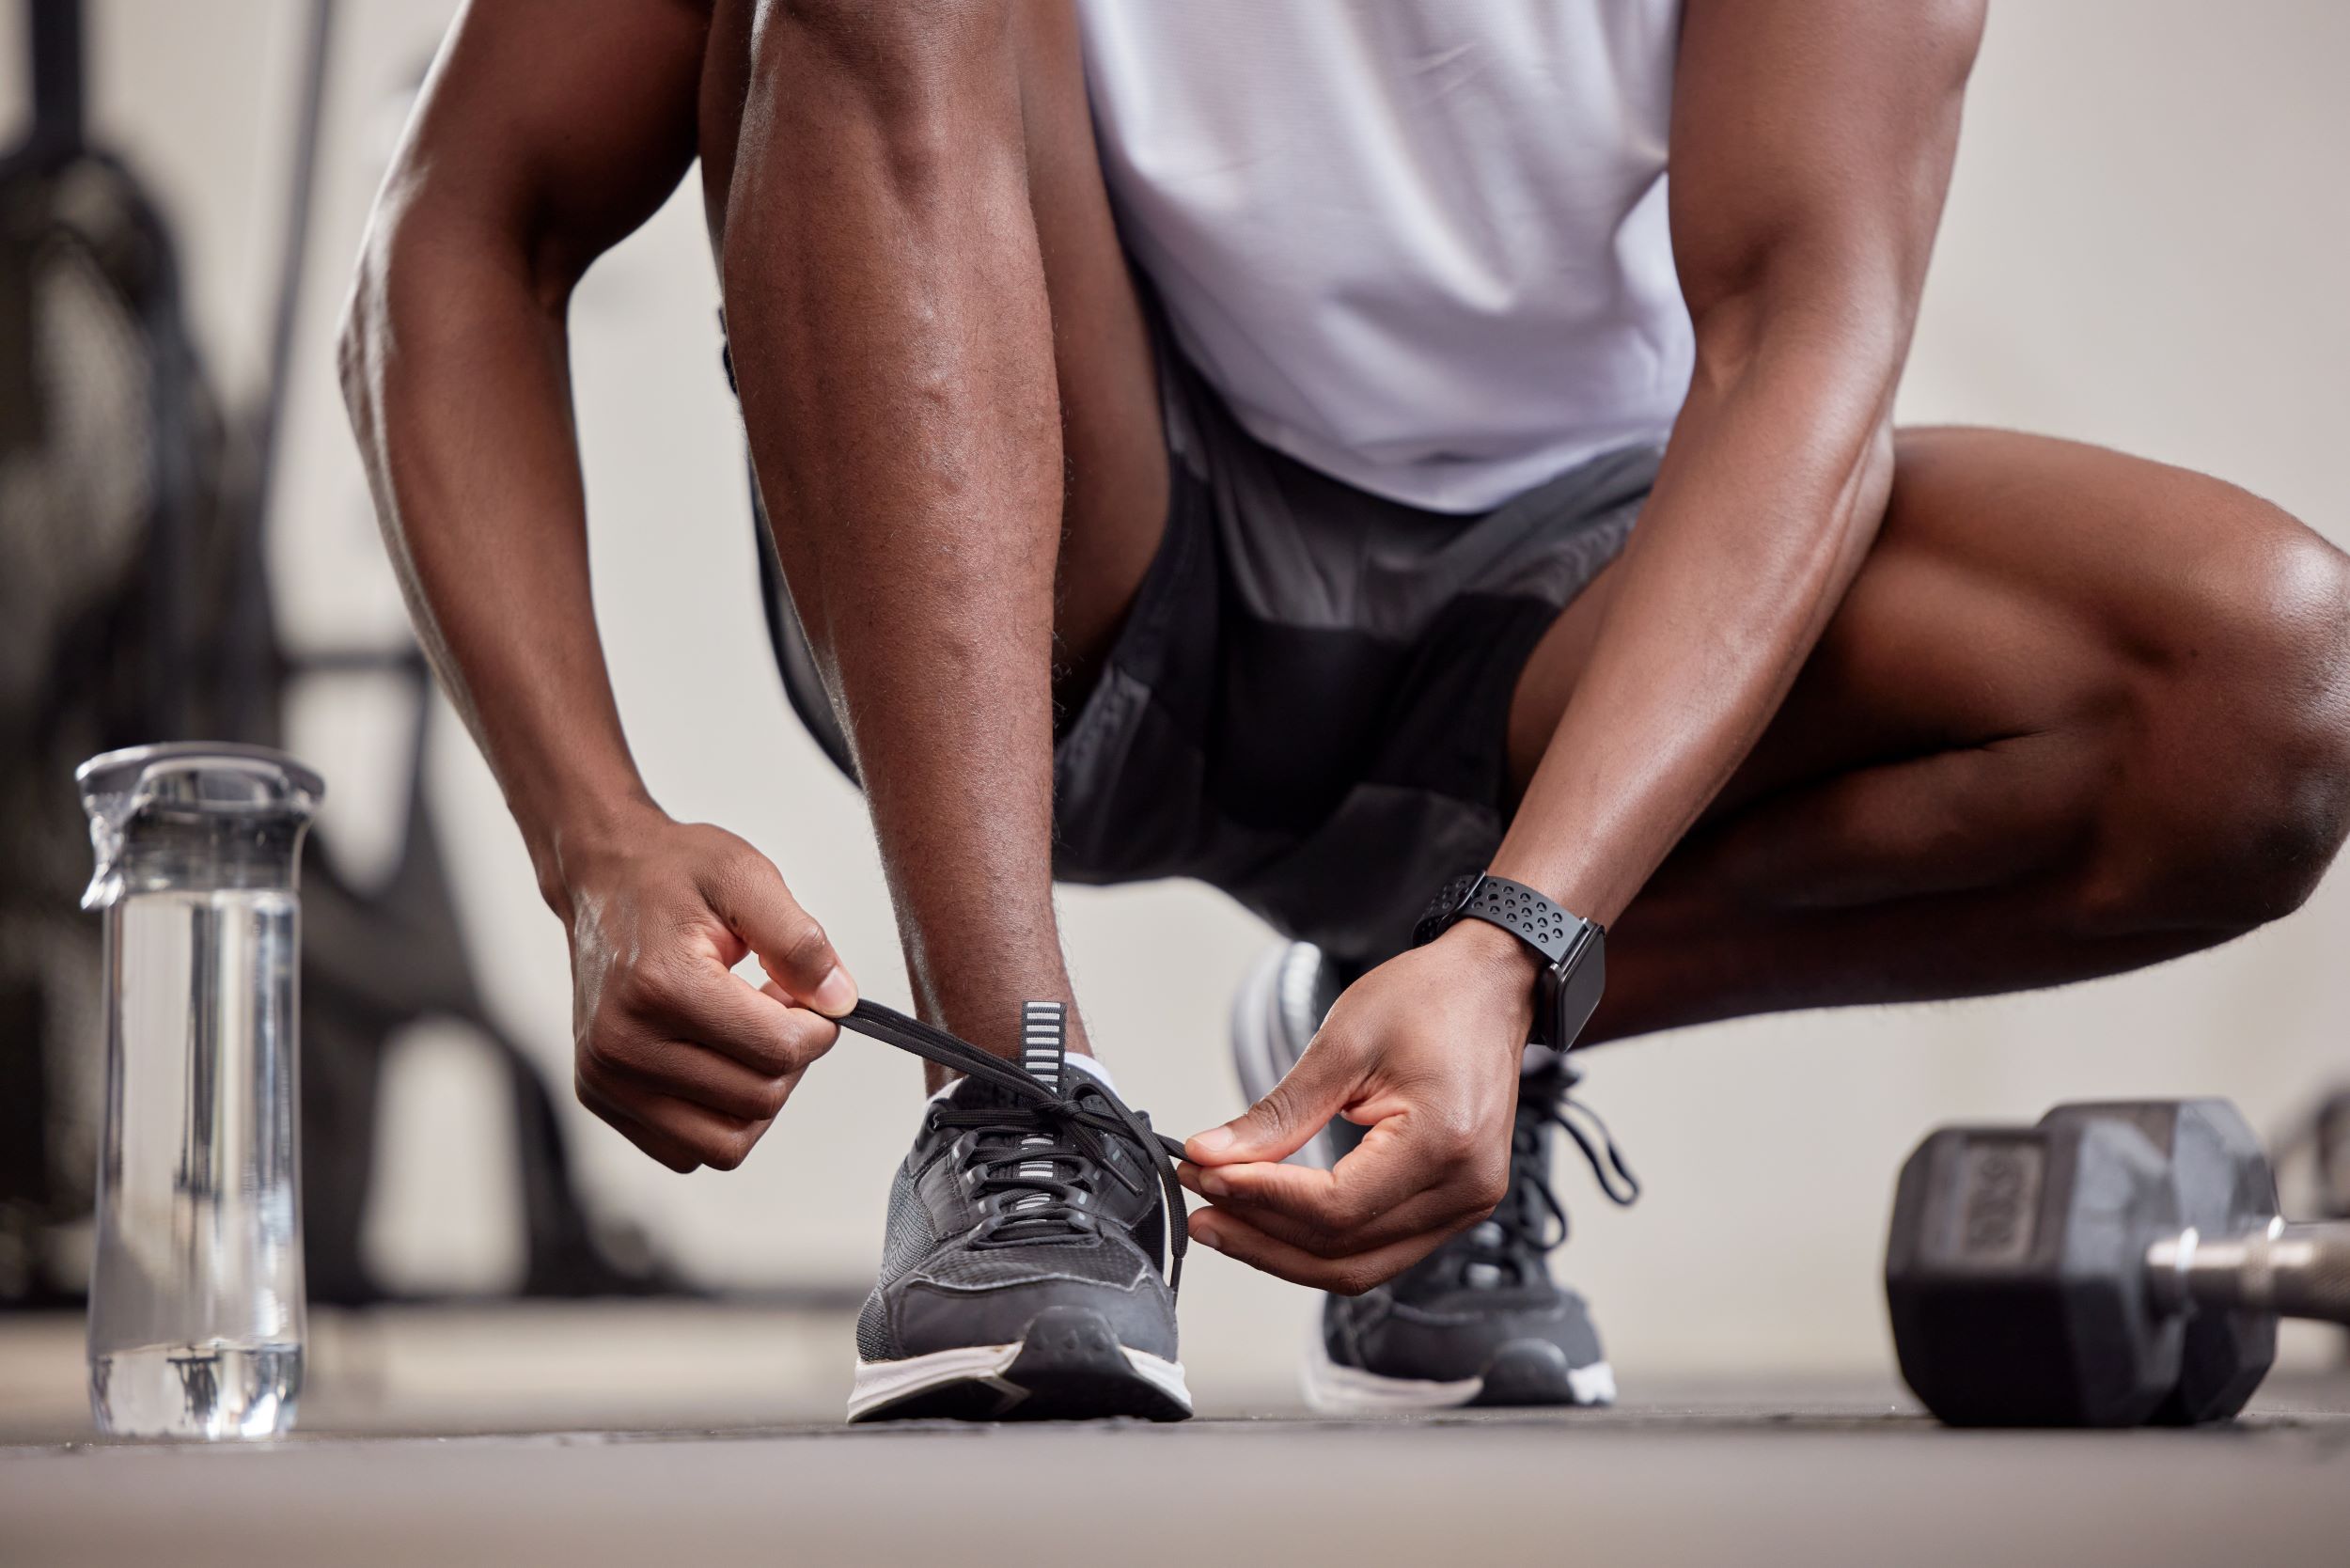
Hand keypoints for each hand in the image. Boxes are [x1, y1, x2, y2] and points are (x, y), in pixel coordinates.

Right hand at [554, 807, 855, 1171]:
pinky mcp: (600, 1097)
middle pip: (758, 1101)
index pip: (780, 1052)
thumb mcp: (746, 877)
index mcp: (661, 986)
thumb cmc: (671, 873)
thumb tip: (841, 1001)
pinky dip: (718, 1117)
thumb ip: (800, 943)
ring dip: (756, 1096)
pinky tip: (715, 1059)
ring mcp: (605, 1077)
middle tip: (774, 1007)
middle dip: (789, 1057)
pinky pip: (687, 1150)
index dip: (818, 1026)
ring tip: (746, 1035)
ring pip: (726, 1142)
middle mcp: (623, 1043)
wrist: (601, 878)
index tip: (805, 993)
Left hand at [1179, 921, 1537, 1291]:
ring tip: (1222, 1221)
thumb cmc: (1430, 1000)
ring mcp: (1465, 1206)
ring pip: (1357, 1265)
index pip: (1335, 1206)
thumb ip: (1279, 1113)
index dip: (1261, 1197)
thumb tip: (1214, 1155)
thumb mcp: (1343, 1043)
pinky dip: (1318, 1243)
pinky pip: (1376, 1249)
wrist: (1488, 989)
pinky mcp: (1452, 1208)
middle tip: (1198, 1207)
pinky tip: (1270, 1220)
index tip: (1205, 1175)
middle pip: (1343, 1250)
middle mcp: (1466, 1189)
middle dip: (1259, 1234)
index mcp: (1444, 1142)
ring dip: (1282, 1250)